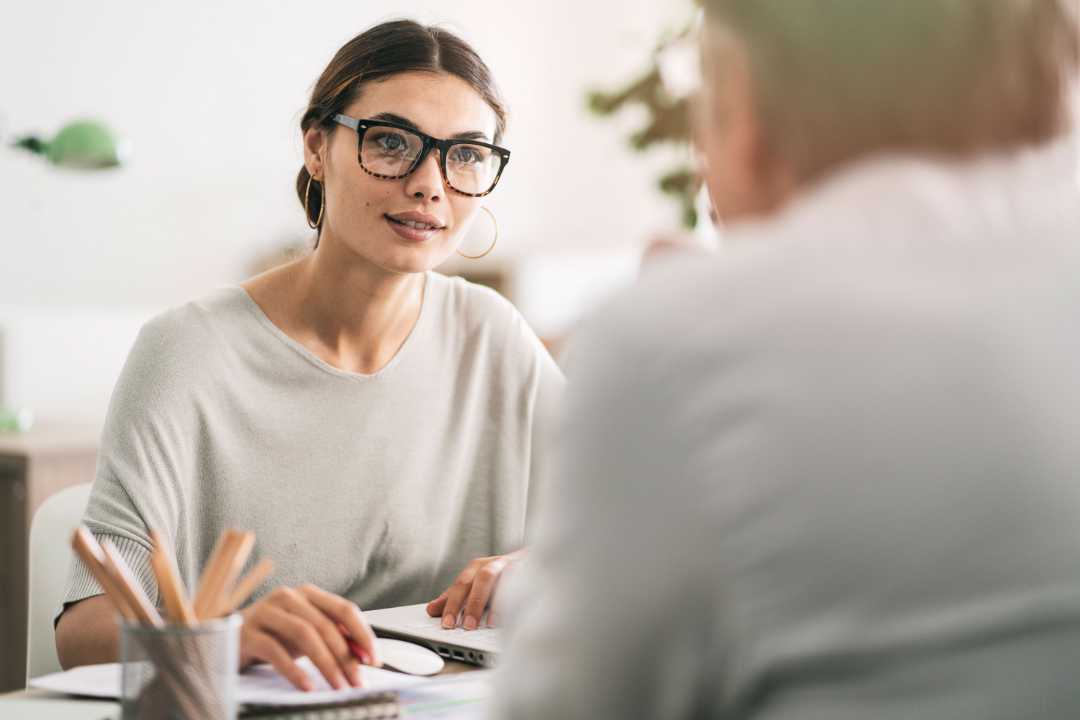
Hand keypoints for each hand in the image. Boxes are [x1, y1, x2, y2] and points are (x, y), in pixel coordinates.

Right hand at [239, 584, 379, 691]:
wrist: (227, 639)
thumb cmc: (274, 636)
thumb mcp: (306, 633)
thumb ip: (333, 637)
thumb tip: (364, 655)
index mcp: (308, 594)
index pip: (344, 609)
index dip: (363, 634)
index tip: (374, 660)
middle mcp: (288, 596)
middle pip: (326, 625)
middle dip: (346, 657)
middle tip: (358, 682)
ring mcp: (266, 612)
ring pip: (305, 635)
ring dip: (326, 664)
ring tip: (338, 686)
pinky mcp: (247, 633)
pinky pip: (275, 651)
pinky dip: (294, 671)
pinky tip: (308, 687)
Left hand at [426, 550, 523, 629]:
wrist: (535, 561)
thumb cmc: (502, 578)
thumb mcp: (476, 586)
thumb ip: (455, 597)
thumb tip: (431, 609)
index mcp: (476, 568)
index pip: (460, 586)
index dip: (451, 605)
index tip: (446, 625)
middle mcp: (492, 564)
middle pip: (476, 580)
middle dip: (469, 604)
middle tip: (465, 626)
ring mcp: (510, 565)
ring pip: (494, 578)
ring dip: (487, 601)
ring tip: (484, 624)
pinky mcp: (527, 569)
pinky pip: (516, 582)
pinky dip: (510, 599)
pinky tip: (506, 616)